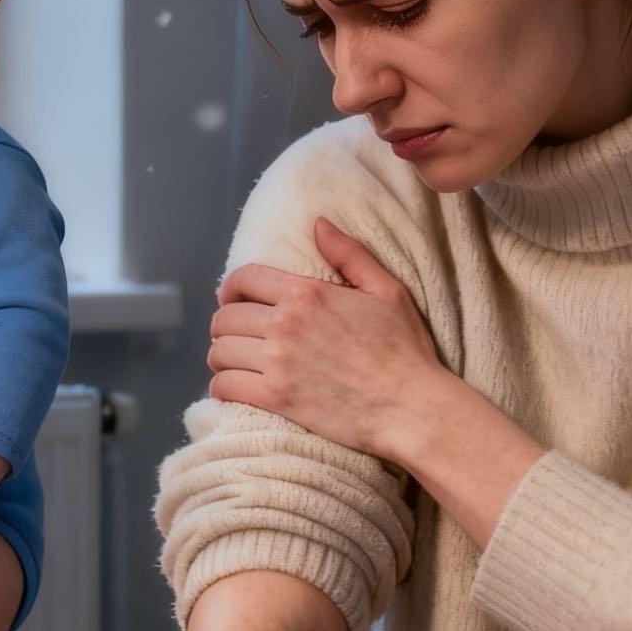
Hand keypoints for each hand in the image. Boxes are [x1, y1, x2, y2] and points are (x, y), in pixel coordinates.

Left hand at [207, 218, 441, 459]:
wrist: (411, 406)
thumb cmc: (404, 350)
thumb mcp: (386, 291)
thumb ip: (349, 254)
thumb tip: (318, 224)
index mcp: (306, 293)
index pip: (243, 279)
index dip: (230, 289)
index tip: (231, 299)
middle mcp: (285, 324)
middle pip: (225, 318)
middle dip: (226, 326)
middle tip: (238, 337)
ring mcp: (278, 362)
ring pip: (220, 352)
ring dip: (223, 357)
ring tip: (236, 362)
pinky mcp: (275, 398)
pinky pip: (224, 385)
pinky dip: (221, 387)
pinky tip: (234, 387)